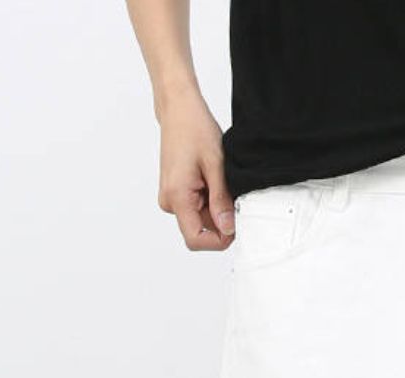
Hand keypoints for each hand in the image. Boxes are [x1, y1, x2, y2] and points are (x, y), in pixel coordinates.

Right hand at [156, 87, 234, 250]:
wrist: (178, 109)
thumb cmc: (194, 128)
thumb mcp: (216, 165)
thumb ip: (221, 201)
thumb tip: (228, 229)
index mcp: (176, 197)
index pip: (195, 240)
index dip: (218, 240)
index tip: (234, 225)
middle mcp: (169, 201)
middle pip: (200, 231)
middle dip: (220, 219)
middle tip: (230, 192)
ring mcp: (171, 198)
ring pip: (200, 220)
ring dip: (215, 207)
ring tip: (217, 180)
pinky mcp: (175, 193)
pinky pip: (196, 208)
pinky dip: (209, 199)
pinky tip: (211, 179)